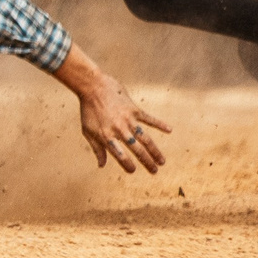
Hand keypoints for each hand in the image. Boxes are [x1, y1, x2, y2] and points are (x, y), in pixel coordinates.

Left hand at [54, 44, 169, 173]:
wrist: (92, 86)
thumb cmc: (88, 110)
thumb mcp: (88, 130)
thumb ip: (96, 148)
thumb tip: (101, 165)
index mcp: (106, 136)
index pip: (120, 155)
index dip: (127, 165)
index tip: (133, 171)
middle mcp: (119, 129)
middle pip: (136, 149)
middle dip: (147, 162)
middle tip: (155, 171)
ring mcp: (128, 119)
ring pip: (145, 138)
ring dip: (155, 150)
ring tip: (162, 161)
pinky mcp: (134, 109)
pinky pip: (149, 119)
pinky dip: (159, 124)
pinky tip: (169, 130)